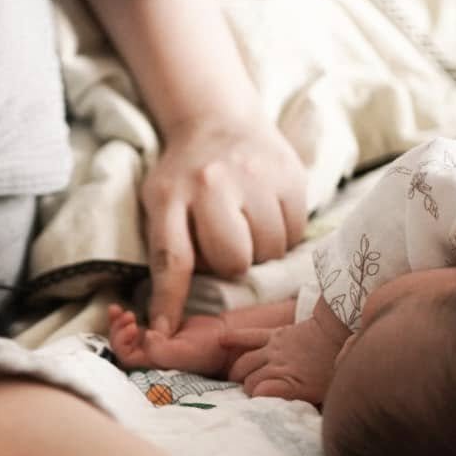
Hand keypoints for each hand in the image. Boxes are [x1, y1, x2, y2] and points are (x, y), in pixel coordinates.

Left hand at [108, 299, 295, 376]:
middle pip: (121, 349)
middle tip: (126, 315)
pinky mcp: (158, 335)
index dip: (122, 342)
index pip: (126, 359)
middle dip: (117, 331)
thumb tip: (145, 338)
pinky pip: (135, 329)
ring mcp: (153, 348)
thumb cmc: (208, 349)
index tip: (132, 325)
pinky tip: (121, 310)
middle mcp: (150, 360)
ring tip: (119, 310)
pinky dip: (125, 320)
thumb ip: (163, 350)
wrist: (225, 339)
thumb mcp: (187, 351)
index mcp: (154, 368)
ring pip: (125, 338)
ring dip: (118, 324)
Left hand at [144, 118, 307, 331]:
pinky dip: (284, 235)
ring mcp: (253, 176)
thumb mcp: (159, 203)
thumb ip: (166, 250)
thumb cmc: (184, 177)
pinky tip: (267, 215)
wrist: (218, 120)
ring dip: (261, 252)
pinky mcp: (289, 174)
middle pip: (232, 261)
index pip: (170, 259)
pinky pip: (296, 233)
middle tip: (227, 246)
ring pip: (269, 252)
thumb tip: (167, 321)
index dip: (169, 302)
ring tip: (247, 227)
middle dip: (231, 266)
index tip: (163, 334)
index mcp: (169, 196)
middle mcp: (211, 184)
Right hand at [220, 298, 350, 403]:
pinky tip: (221, 341)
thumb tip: (279, 407)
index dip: (255, 402)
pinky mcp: (274, 335)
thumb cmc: (336, 368)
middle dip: (246, 391)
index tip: (259, 407)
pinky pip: (248, 336)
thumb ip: (301, 402)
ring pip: (243, 363)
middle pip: (249, 381)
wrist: (342, 332)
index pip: (258, 394)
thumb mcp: (324, 394)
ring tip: (236, 381)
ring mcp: (272, 350)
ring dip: (237, 373)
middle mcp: (276, 366)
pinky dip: (233, 339)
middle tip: (249, 397)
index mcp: (289, 383)